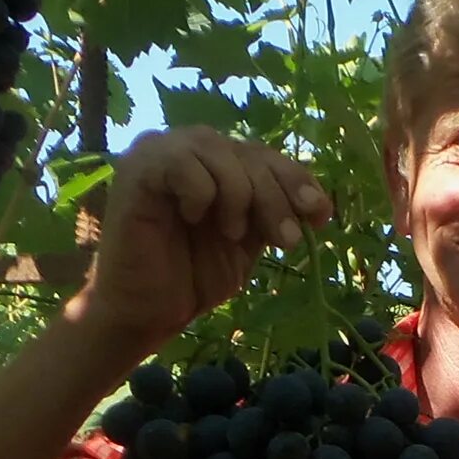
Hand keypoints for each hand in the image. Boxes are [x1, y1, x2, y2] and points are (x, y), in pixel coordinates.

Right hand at [68, 130, 333, 364]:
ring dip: (238, 196)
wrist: (148, 311)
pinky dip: (199, 193)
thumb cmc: (193, 275)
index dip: (297, 180)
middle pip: (249, 153)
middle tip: (285, 240)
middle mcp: (191, 148)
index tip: (320, 216)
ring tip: (229, 233)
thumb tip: (319, 202)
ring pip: (219, 151)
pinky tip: (191, 217)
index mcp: (219, 162)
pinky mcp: (137, 170)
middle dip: (276, 198)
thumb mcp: (248, 240)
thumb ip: (274, 212)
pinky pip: (182, 163)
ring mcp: (161, 153)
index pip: (266, 155)